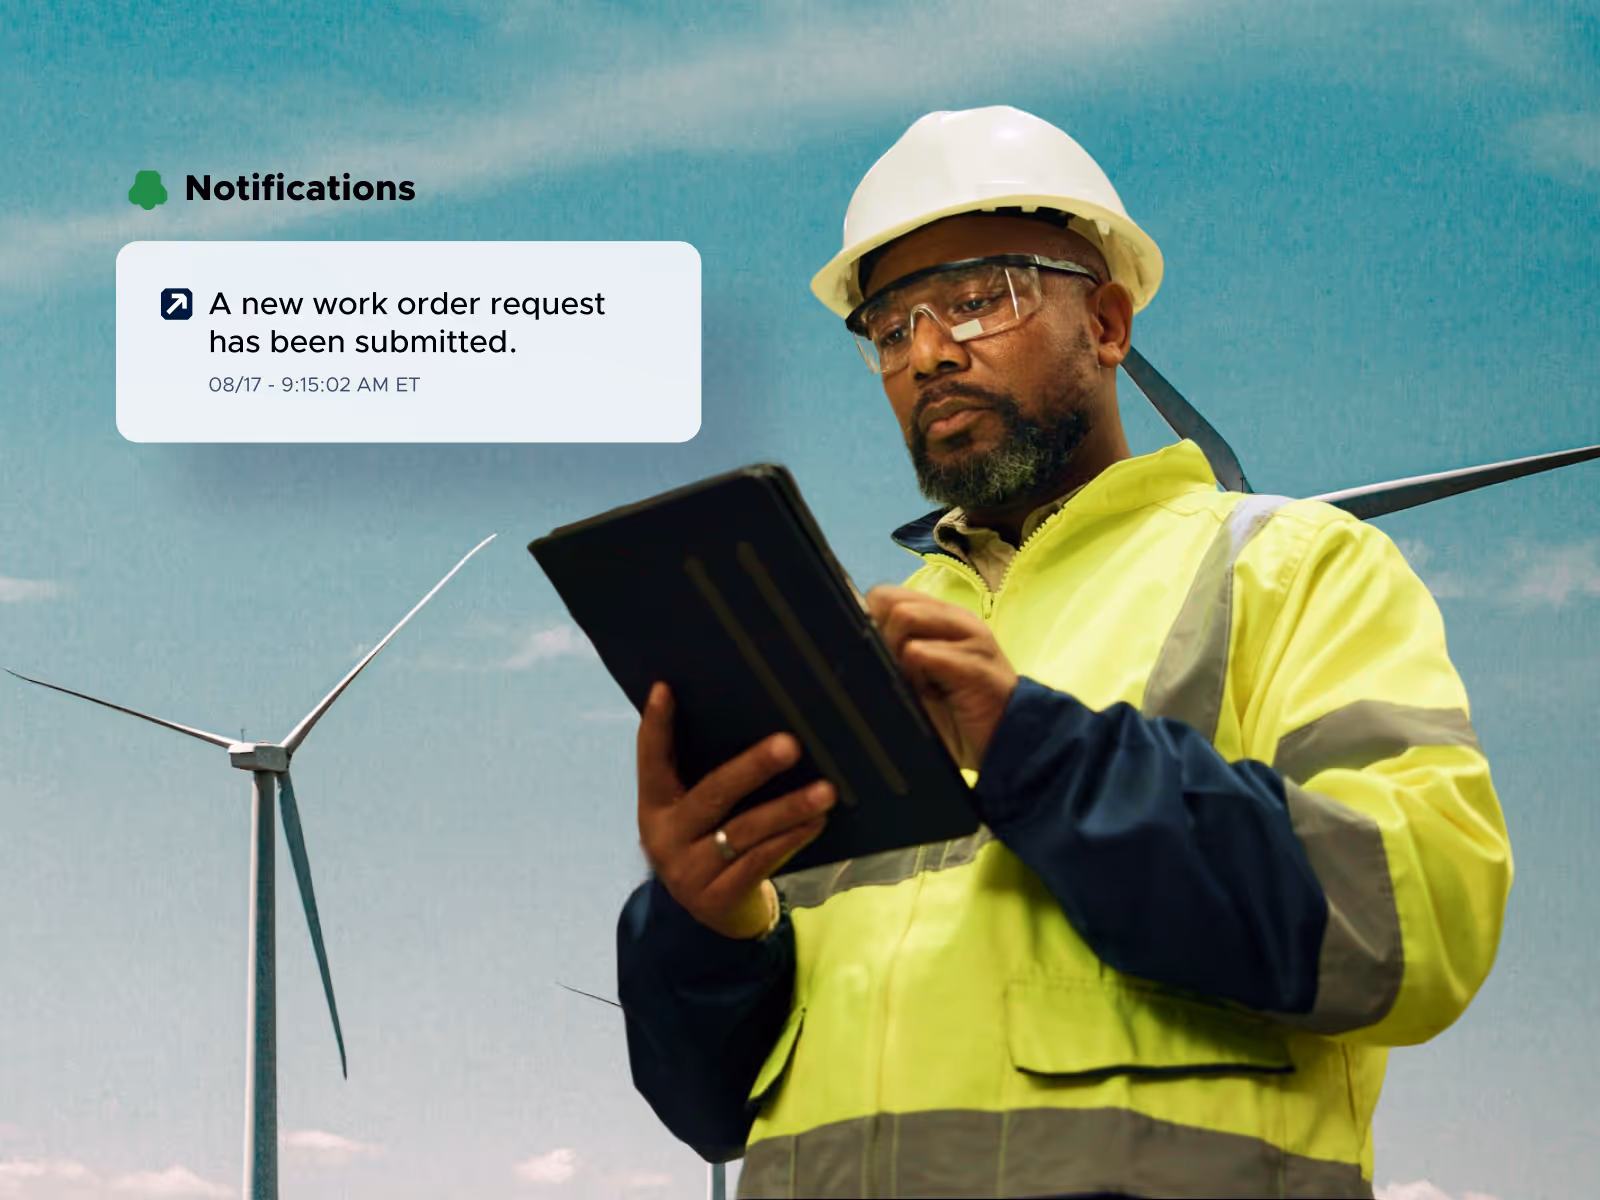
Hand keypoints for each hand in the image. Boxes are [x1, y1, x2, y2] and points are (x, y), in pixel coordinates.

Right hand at [637, 683, 835, 938]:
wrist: (710, 917)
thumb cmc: (710, 842)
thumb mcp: (695, 813)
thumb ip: (705, 775)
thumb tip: (752, 718)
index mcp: (654, 806)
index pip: (651, 760)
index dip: (656, 726)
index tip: (665, 689)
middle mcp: (665, 838)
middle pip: (712, 795)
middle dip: (753, 768)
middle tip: (790, 744)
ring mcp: (689, 872)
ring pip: (744, 831)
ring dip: (788, 808)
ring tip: (825, 791)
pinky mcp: (717, 899)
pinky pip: (760, 862)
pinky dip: (791, 839)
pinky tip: (816, 822)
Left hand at [866, 585, 1018, 769]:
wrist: (1010, 742)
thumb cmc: (959, 712)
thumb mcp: (919, 679)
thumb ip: (893, 656)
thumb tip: (847, 645)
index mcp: (940, 618)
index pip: (885, 595)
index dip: (870, 622)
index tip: (879, 657)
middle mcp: (954, 618)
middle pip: (890, 601)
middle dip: (881, 637)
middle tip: (899, 673)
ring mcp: (968, 637)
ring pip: (904, 617)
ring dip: (898, 655)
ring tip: (918, 685)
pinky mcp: (974, 664)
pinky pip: (922, 653)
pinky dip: (915, 677)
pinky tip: (932, 695)